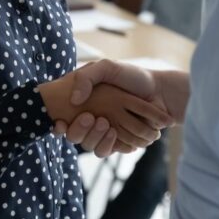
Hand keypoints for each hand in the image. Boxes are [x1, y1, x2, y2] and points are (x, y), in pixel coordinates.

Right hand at [39, 72, 167, 147]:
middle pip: (75, 135)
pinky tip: (115, 133)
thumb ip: (87, 78)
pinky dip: (112, 144)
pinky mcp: (119, 143)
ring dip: (96, 138)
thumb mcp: (107, 68)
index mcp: (85, 102)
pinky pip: (109, 150)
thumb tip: (74, 100)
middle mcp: (92, 119)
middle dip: (79, 130)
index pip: (63, 118)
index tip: (59, 122)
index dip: (58, 123)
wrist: (161, 93)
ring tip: (107, 125)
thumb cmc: (133, 77)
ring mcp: (105, 132)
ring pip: (90, 145)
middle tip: (90, 118)